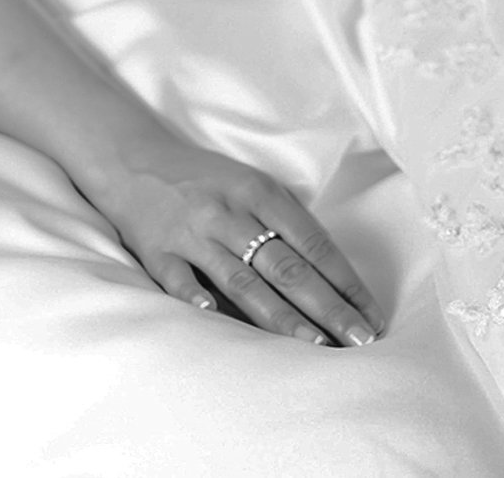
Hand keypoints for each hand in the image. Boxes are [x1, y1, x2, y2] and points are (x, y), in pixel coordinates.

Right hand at [80, 131, 385, 345]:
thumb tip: (330, 277)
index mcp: (258, 192)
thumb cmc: (206, 180)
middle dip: (328, 306)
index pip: (313, 243)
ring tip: (314, 344)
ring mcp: (192, 231)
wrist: (133, 159)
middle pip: (286, 265)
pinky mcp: (157, 249)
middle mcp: (229, 212)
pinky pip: (178, 278)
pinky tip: (212, 315)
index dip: (345, 282)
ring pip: (242, 279)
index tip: (371, 317)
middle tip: (358, 340)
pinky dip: (194, 296)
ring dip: (281, 315)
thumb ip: (285, 222)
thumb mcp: (251, 184)